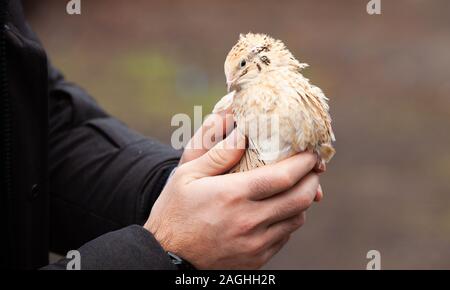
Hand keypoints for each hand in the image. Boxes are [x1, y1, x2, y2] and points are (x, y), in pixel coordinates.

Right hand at [144, 114, 320, 268]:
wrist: (166, 256)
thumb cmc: (174, 212)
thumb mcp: (186, 176)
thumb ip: (217, 154)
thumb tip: (242, 133)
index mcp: (233, 195)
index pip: (284, 176)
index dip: (305, 162)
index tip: (311, 153)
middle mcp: (249, 221)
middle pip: (300, 198)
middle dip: (312, 180)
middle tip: (312, 169)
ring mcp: (255, 244)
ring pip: (296, 219)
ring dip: (302, 201)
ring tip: (295, 188)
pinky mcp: (256, 259)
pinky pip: (285, 237)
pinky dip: (288, 220)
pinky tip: (278, 211)